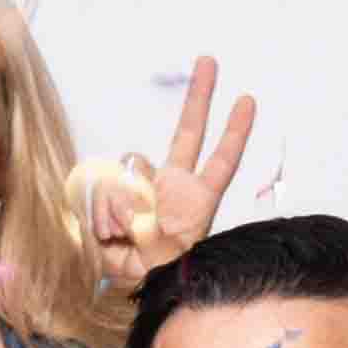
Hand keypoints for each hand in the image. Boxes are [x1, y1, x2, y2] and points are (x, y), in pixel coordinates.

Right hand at [96, 62, 261, 280]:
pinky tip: (106, 234)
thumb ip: (145, 223)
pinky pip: (101, 187)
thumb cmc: (153, 274)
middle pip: (188, 133)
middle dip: (199, 96)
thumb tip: (126, 196)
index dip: (234, 132)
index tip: (247, 100)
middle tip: (210, 60)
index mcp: (196, 201)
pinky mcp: (110, 192)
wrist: (120, 287)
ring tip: (120, 237)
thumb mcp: (158, 255)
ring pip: (129, 168)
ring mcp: (141, 186)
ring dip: (119, 205)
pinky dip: (99, 213)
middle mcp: (172, 184)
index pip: (221, 161)